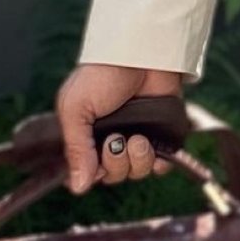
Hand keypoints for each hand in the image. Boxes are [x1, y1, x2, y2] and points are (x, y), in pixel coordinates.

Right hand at [55, 63, 183, 193]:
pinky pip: (161, 165)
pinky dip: (159, 162)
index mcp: (87, 136)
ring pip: (137, 172)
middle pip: (114, 176)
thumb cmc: (101, 76)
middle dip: (116, 165)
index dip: (93, 173)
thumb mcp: (76, 109)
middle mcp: (112, 141)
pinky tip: (155, 149)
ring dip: (138, 161)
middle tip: (119, 141)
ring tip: (139, 139)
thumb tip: (78, 187)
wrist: (140, 53)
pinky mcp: (162, 135)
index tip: (97, 162)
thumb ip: (76, 148)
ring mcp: (138, 138)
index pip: (88, 172)